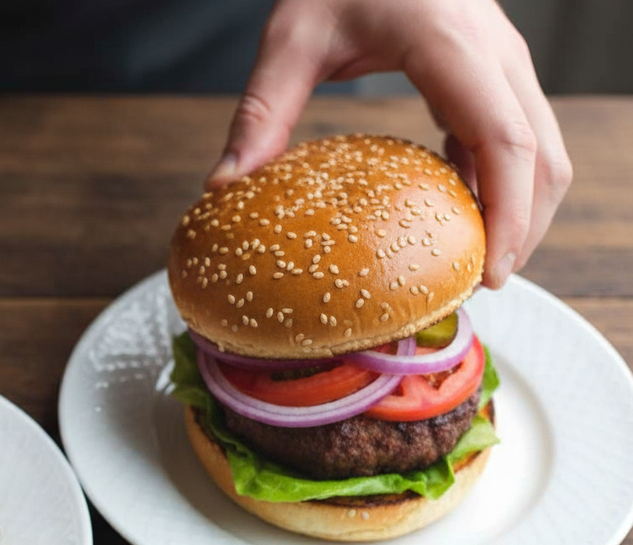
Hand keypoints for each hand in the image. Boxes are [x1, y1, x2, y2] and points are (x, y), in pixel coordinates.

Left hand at [207, 0, 571, 289]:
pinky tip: (456, 218)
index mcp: (452, 45)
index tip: (490, 274)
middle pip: (543, 155)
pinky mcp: (489, 70)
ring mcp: (499, 61)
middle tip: (478, 287)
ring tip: (471, 264)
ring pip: (542, 147)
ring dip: (520, 208)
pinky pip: (512, 135)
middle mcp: (494, 53)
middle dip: (524, 227)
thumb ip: (262, 111)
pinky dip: (498, 183)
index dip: (510, 213)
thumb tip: (224, 186)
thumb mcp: (291, 36)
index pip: (507, 141)